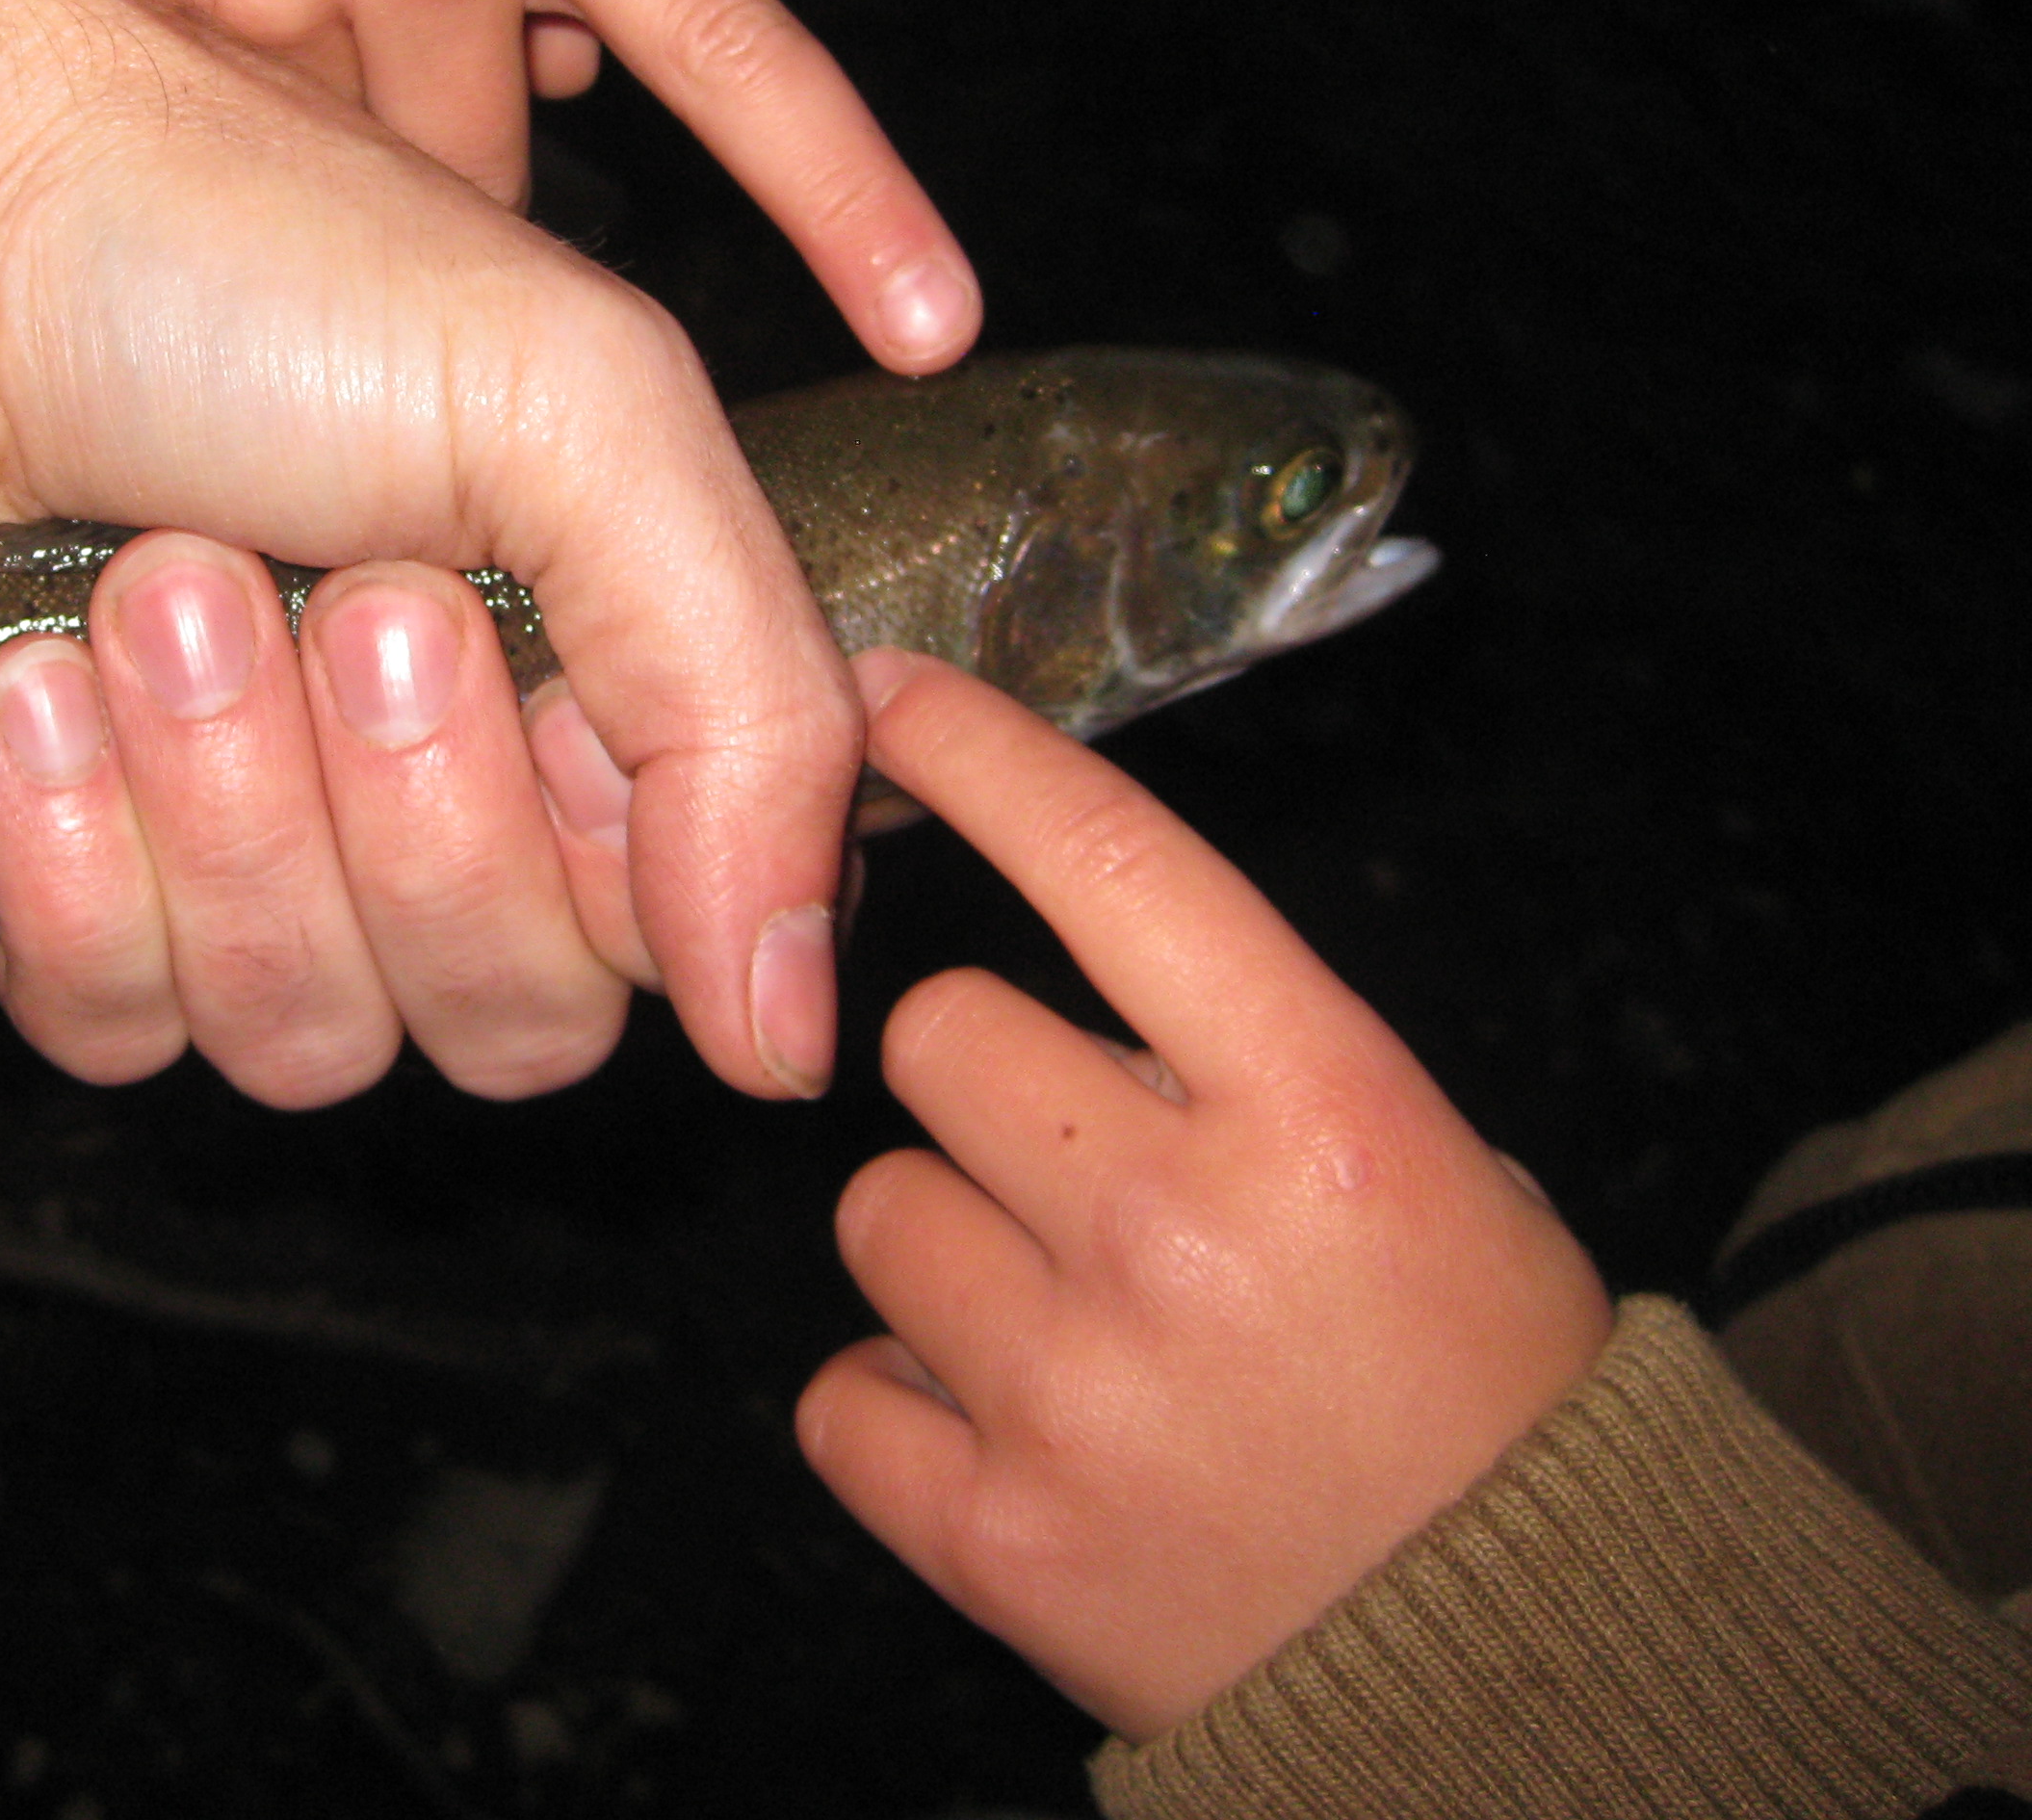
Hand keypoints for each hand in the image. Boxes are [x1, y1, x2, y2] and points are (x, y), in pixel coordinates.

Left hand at [0, 0, 855, 1107]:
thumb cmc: (229, 253)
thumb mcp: (579, 405)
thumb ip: (752, 709)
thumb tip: (794, 1034)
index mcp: (595, 660)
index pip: (682, 927)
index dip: (611, 851)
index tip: (525, 669)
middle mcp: (433, 777)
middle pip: (510, 1013)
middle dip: (410, 810)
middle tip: (336, 597)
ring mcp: (241, 841)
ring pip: (311, 1033)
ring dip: (228, 808)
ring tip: (151, 590)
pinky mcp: (59, 886)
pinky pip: (120, 1025)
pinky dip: (75, 866)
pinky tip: (18, 689)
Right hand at [58, 0, 978, 375]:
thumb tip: (570, 80)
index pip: (731, 51)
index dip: (846, 201)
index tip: (936, 331)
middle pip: (486, 181)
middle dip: (450, 146)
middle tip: (373, 31)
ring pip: (342, 183)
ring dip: (322, 130)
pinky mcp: (142, 21)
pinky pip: (218, 152)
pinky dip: (212, 114)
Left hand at [794, 653, 1612, 1742]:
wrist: (1522, 1670)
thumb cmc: (1480, 1392)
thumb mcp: (1431, 1171)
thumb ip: (1248, 1059)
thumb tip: (1069, 975)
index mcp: (1323, 1115)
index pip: (1115, 865)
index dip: (981, 755)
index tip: (886, 694)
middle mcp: (1181, 1231)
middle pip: (937, 1033)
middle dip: (988, 1079)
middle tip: (1080, 1167)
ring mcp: (1074, 1388)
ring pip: (876, 1208)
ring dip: (949, 1246)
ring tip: (1071, 1326)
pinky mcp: (992, 1536)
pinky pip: (843, 1392)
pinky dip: (903, 1406)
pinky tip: (1008, 1427)